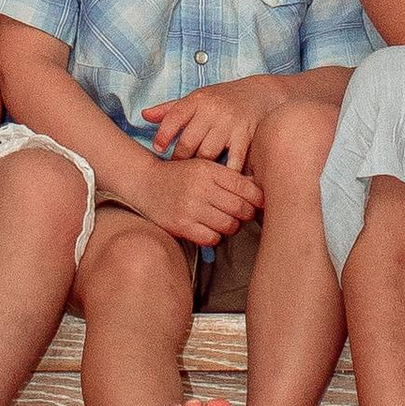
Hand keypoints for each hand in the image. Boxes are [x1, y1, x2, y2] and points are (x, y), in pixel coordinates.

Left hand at [145, 77, 279, 170]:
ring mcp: (230, 124)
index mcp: (197, 100)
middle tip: (177, 172)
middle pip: (189, 142)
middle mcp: (212, 111)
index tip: (158, 150)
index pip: (174, 118)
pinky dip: (225, 173)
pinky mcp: (246, 137)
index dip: (163, 136)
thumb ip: (171, 109)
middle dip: (181, 159)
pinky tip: (219, 182)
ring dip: (200, 168)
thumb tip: (144, 115)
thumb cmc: (222, 99)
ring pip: (207, 154)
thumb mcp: (197, 99)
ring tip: (195, 178)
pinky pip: (233, 161)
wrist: (261, 93)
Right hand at [146, 150, 263, 246]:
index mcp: (209, 170)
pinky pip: (211, 238)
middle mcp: (200, 187)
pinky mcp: (180, 225)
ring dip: (231, 227)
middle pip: (241, 208)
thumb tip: (259, 190)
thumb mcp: (203, 167)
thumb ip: (228, 177)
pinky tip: (210, 229)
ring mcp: (190, 207)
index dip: (258, 199)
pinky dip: (215, 236)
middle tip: (242, 214)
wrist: (144, 183)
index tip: (260, 204)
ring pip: (229, 225)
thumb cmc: (179, 176)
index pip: (246, 187)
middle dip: (246, 214)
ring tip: (225, 221)